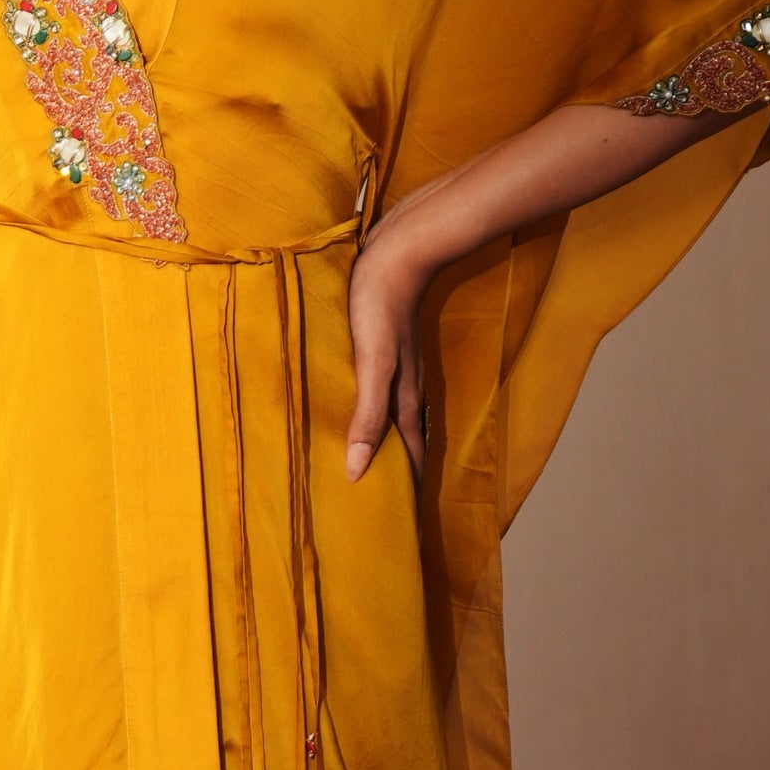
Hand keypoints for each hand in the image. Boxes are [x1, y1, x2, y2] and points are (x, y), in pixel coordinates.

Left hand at [345, 229, 427, 481]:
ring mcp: (398, 366)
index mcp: (405, 398)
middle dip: (399, 471)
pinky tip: (360, 408)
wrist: (398, 250)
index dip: (409, 486)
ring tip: (372, 465)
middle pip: (406, 440)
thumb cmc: (380, 306)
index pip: (413, 455)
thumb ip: (368, 416)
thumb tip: (356, 470)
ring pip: (394, 415)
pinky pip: (381, 390)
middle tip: (382, 502)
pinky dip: (374, 411)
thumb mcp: (372, 365)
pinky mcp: (385, 346)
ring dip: (386, 442)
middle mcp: (406, 387)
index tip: (400, 519)